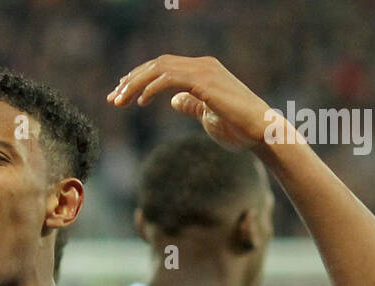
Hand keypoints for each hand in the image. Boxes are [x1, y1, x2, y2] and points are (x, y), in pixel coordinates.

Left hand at [108, 55, 278, 152]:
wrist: (261, 132)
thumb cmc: (238, 129)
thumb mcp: (206, 116)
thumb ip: (190, 104)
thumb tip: (173, 100)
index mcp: (201, 71)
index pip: (163, 69)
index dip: (139, 80)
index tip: (120, 96)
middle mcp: (202, 65)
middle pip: (157, 65)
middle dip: (131, 80)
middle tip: (113, 99)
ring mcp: (204, 71)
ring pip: (160, 68)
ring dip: (135, 83)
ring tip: (120, 101)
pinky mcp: (205, 82)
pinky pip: (170, 78)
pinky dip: (151, 87)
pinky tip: (139, 101)